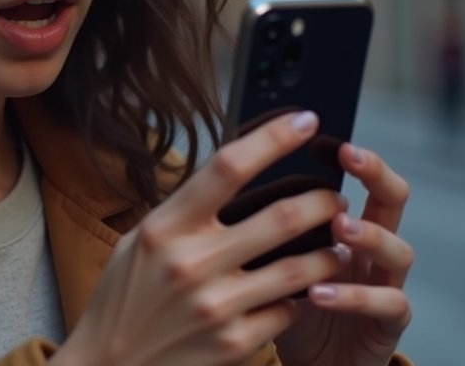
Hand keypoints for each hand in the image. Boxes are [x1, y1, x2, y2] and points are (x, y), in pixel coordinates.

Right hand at [54, 111, 351, 365]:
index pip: (229, 167)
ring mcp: (216, 307)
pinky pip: (288, 310)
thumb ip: (186, 209)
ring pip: (301, 268)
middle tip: (336, 197)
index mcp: (164, 228)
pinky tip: (305, 289)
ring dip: (330, 250)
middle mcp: (191, 264)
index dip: (274, 138)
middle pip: (282, 216)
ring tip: (338, 240)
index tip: (305, 121)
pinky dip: (303, 296)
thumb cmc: (126, 296)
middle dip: (323, 201)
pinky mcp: (235, 344)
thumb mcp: (140, 240)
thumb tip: (237, 168)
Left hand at [273, 144, 412, 365]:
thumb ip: (263, 222)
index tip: (319, 133)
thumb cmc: (283, 302)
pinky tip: (320, 291)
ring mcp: (386, 284)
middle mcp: (374, 249)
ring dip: (369, 235)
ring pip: (398, 250)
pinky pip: (387, 304)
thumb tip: (224, 175)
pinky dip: (354, 296)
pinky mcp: (388, 325)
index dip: (347, 153)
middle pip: (393, 199)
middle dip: (376, 174)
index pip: (359, 176)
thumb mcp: (269, 256)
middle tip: (350, 156)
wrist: (305, 361)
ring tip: (339, 226)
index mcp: (348, 224)